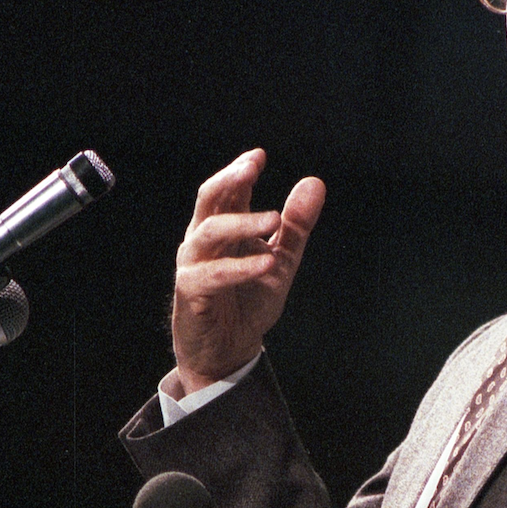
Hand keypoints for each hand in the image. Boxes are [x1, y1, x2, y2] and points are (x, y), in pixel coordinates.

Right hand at [171, 148, 325, 391]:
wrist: (228, 352)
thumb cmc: (248, 303)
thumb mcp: (281, 262)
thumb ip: (295, 227)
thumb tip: (314, 183)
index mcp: (223, 229)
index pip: (228, 191)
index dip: (240, 170)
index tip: (259, 155)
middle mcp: (203, 241)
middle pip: (209, 199)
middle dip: (230, 180)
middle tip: (253, 166)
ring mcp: (194, 265)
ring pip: (209, 232)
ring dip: (242, 223)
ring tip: (274, 219)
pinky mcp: (192, 293)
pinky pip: (212, 274)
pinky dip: (240, 267)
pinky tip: (266, 262)